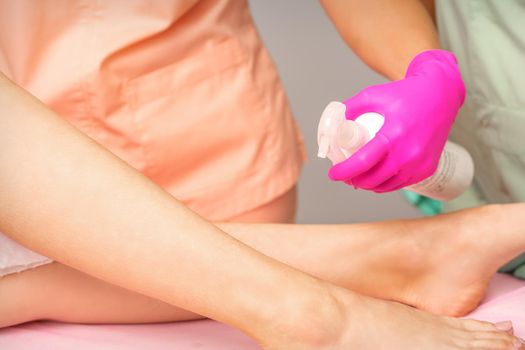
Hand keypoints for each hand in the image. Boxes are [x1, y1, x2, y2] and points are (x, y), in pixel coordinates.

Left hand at [328, 50, 464, 191]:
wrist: (440, 95)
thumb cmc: (405, 94)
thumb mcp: (373, 95)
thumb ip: (349, 108)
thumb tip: (331, 126)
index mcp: (394, 134)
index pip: (363, 162)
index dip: (343, 171)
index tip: (332, 173)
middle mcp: (409, 152)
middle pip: (372, 179)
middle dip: (352, 180)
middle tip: (343, 175)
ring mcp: (420, 164)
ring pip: (385, 186)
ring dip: (367, 185)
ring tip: (357, 177)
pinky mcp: (427, 169)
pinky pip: (400, 184)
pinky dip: (385, 184)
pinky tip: (376, 177)